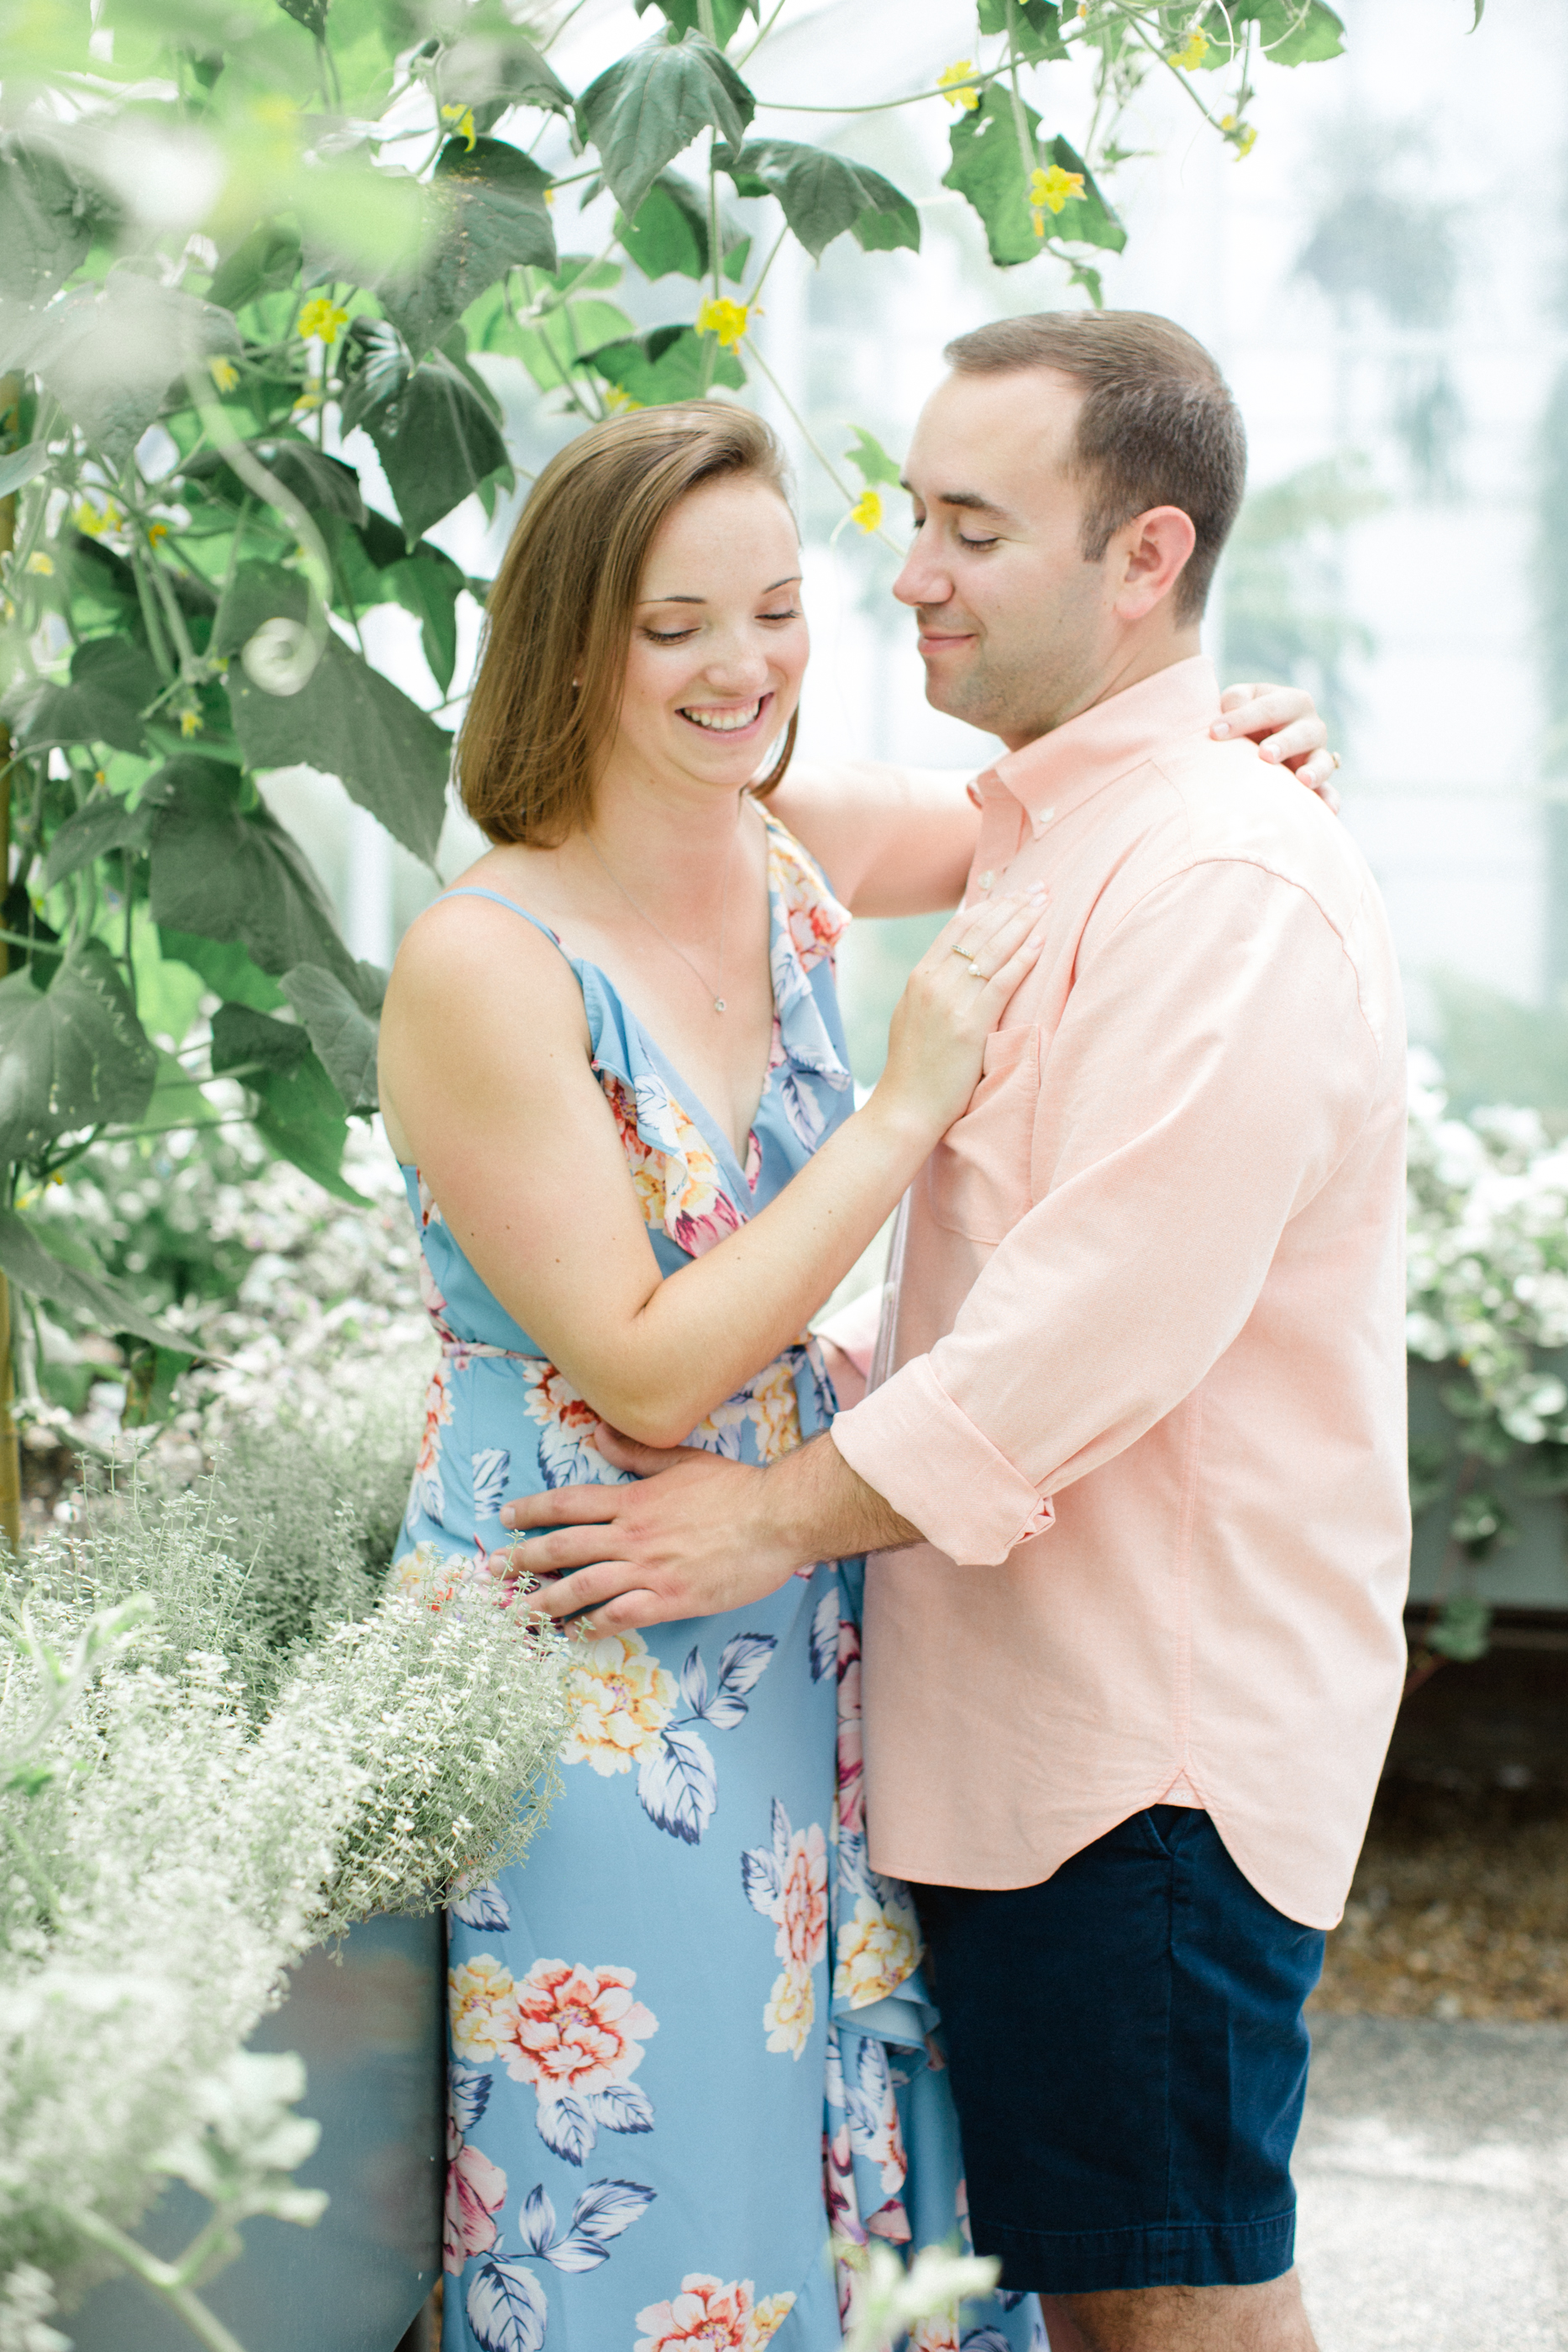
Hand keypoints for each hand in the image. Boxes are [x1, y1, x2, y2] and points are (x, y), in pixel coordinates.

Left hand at [491, 1428, 798, 1631]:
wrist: (778, 1517)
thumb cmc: (735, 1488)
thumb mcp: (682, 1459)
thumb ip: (636, 1452)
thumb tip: (596, 1434)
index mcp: (633, 1499)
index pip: (569, 1503)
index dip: (532, 1511)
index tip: (506, 1519)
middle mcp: (633, 1534)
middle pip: (564, 1547)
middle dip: (522, 1561)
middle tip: (492, 1574)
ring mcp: (650, 1569)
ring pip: (583, 1587)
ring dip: (545, 1603)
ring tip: (518, 1617)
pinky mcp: (671, 1599)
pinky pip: (621, 1616)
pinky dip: (594, 1626)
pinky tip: (576, 1635)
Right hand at [874, 884, 1047, 1140]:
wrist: (905, 1108)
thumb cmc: (914, 1070)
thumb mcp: (912, 1017)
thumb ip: (932, 989)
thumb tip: (956, 970)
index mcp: (919, 977)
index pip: (958, 928)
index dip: (990, 906)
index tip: (1014, 893)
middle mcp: (932, 983)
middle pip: (979, 931)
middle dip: (1013, 905)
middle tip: (1040, 887)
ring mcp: (950, 1003)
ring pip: (993, 949)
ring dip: (1023, 922)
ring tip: (1046, 902)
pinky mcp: (970, 1026)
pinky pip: (1002, 982)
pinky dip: (1023, 958)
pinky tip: (1041, 940)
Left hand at [1211, 682, 1340, 811]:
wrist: (1258, 738)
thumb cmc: (1246, 716)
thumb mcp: (1239, 700)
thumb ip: (1235, 701)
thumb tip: (1227, 719)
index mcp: (1290, 701)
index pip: (1267, 709)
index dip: (1242, 719)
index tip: (1214, 733)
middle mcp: (1310, 726)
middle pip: (1301, 733)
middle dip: (1284, 744)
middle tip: (1265, 755)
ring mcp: (1317, 754)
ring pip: (1321, 761)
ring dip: (1313, 770)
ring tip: (1301, 780)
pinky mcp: (1318, 781)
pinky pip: (1329, 791)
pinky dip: (1329, 799)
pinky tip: (1327, 810)